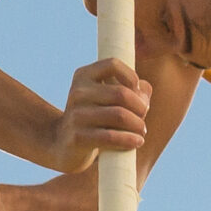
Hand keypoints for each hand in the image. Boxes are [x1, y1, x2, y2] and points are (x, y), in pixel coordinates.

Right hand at [47, 58, 149, 174]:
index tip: (137, 92)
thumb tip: (144, 90)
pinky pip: (110, 136)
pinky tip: (137, 142)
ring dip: (138, 125)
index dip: (131, 76)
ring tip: (141, 132)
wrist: (65, 146)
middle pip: (121, 94)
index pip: (113, 64)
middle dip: (140, 107)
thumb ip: (131, 90)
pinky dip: (129, 139)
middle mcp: (78, 92)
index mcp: (84, 76)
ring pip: (119, 115)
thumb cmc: (95, 119)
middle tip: (143, 118)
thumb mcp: (109, 99)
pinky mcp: (77, 137)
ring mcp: (76, 114)